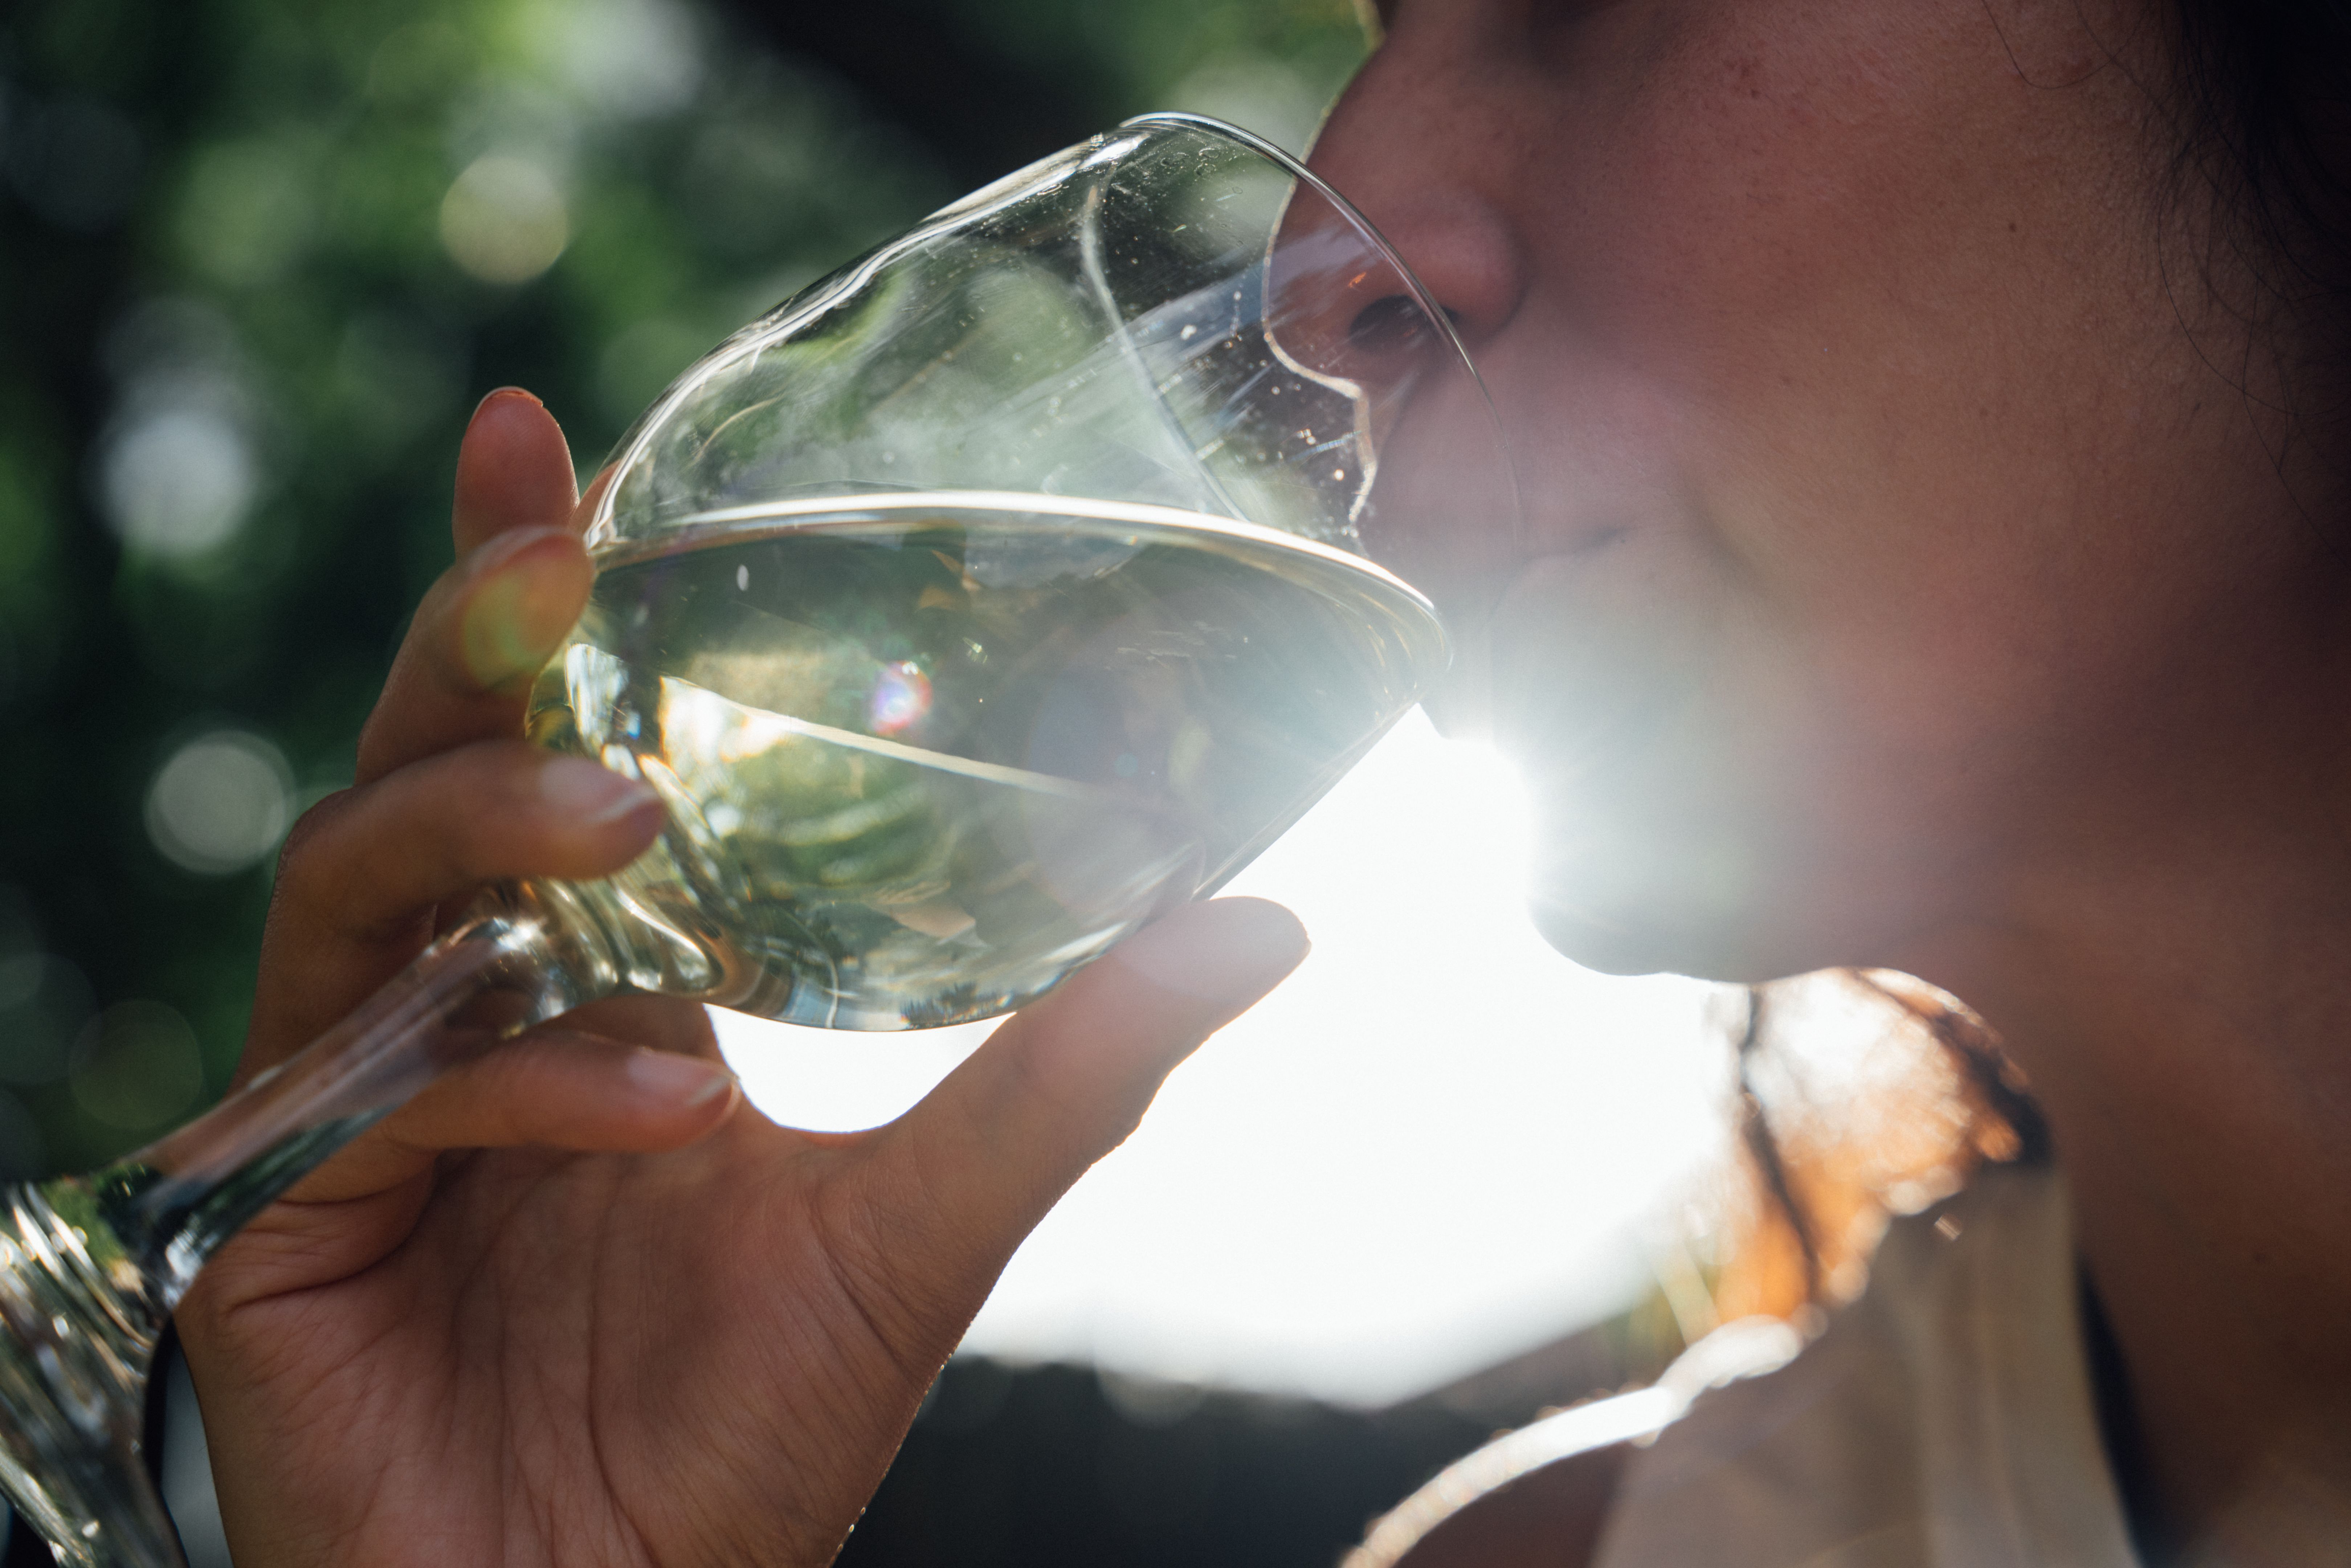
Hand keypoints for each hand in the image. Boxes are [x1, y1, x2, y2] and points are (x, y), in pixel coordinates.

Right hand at [174, 389, 1309, 1566]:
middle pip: (421, 762)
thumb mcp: (930, 1216)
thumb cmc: (753, 1429)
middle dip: (472, 637)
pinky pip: (377, 1083)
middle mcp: (456, 1007)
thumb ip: (1074, 1065)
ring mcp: (352, 1098)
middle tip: (559, 546)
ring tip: (626, 831)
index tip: (551, 439)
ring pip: (354, 885)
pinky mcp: (273, 1210)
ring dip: (488, 833)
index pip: (535, 742)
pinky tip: (656, 1104)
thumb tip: (1264, 921)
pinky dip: (520, 1071)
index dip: (529, 587)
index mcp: (589, 981)